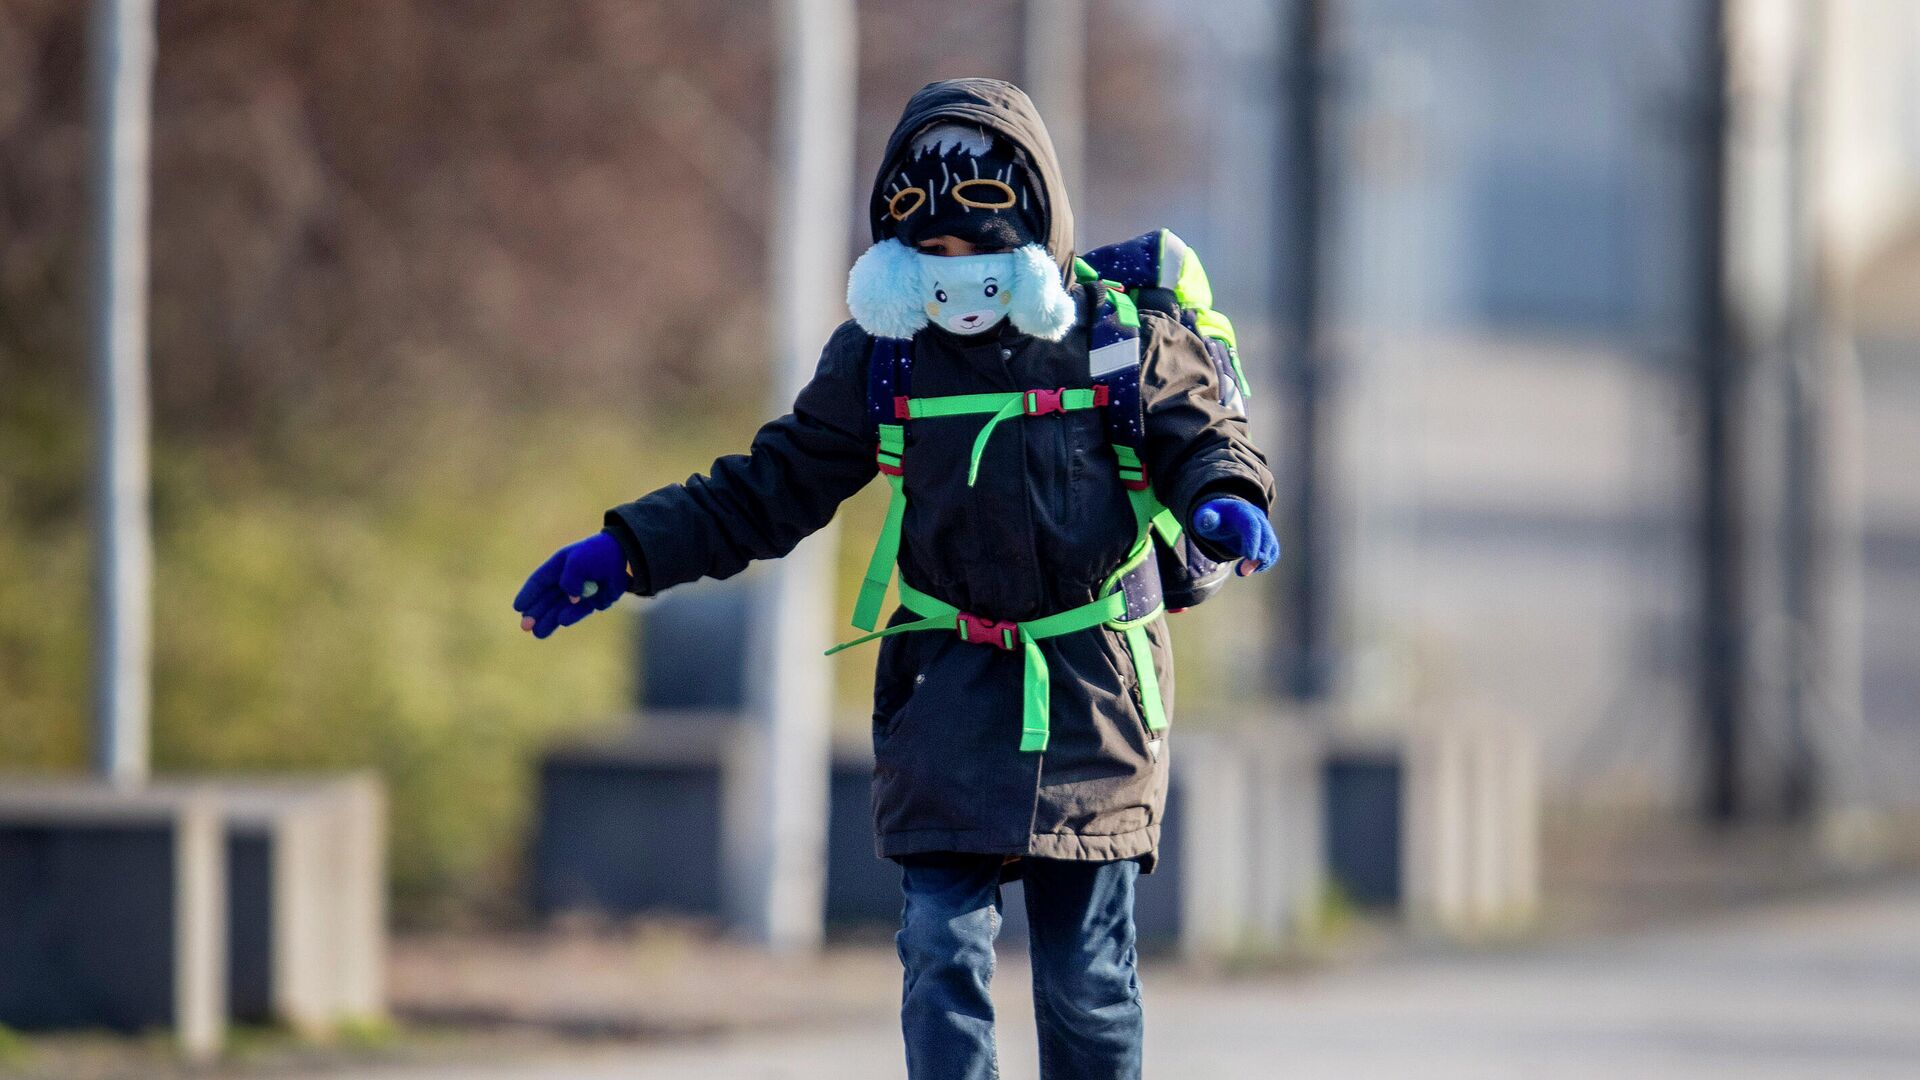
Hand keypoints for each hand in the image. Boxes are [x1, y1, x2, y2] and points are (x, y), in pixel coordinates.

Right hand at [514, 532, 630, 637]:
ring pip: (560, 609)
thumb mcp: (577, 561)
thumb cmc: (596, 554)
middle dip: (535, 614)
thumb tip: (571, 600)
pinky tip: (561, 621)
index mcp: (557, 567)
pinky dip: (571, 615)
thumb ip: (570, 580)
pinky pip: (580, 610)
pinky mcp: (594, 601)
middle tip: (525, 627)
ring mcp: (580, 592)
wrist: (623, 554)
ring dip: (549, 620)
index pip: (538, 582)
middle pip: (546, 600)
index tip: (517, 607)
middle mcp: (566, 582)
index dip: (528, 594)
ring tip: (538, 633)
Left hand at [1191, 497, 1279, 576]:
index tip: (1249, 557)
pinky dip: (1263, 564)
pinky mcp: (1266, 539)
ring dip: (1261, 563)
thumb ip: (1206, 519)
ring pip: (1272, 546)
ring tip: (1241, 572)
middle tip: (1243, 571)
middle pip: (1266, 536)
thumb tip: (1209, 520)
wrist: (1224, 515)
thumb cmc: (1213, 518)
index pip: (1252, 525)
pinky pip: (1272, 553)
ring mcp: (1264, 528)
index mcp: (1242, 512)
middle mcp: (1257, 518)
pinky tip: (1247, 571)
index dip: (1253, 541)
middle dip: (1259, 556)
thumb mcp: (1205, 517)